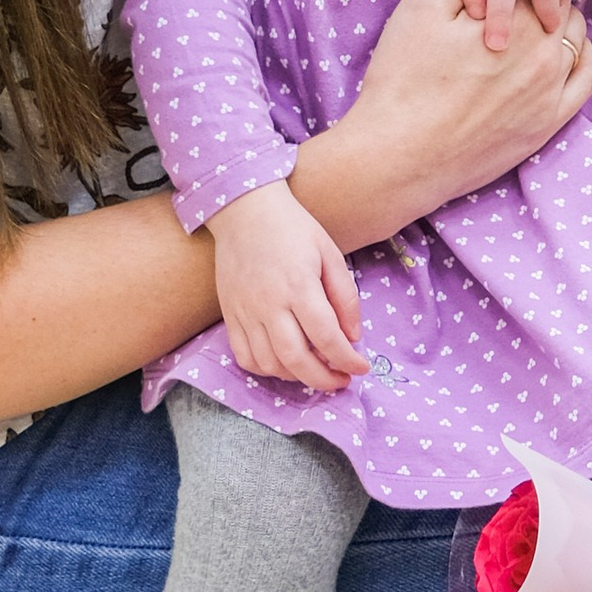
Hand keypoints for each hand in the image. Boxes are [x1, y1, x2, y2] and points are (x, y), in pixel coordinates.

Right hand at [210, 179, 367, 391]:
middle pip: (296, 360)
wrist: (244, 210)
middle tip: (341, 381)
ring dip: (296, 377)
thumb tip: (353, 336)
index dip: (347, 360)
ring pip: (269, 364)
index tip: (361, 368)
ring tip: (314, 370)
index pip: (326, 337)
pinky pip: (244, 356)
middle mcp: (269, 303)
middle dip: (324, 380)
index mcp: (299, 285)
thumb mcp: (329, 253)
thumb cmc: (293, 228)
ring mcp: (245, 311)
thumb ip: (344, 296)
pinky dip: (266, 370)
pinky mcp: (230, 314)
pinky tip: (284, 363)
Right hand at [307, 0, 591, 244]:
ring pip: (576, 37)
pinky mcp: (551, 122)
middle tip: (512, 0)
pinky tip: (559, 54)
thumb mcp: (421, 7)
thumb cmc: (404, 79)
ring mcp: (552, 89)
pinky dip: (580, 57)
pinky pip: (587, 79)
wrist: (400, 154)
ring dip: (558, 23)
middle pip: (558, 2)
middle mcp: (544, 50)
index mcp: (514, 15)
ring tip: (530, 25)